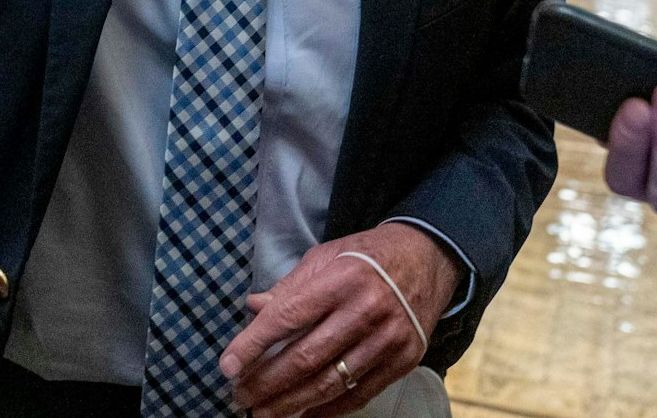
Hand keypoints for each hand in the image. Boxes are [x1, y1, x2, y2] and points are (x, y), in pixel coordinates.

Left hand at [221, 223, 452, 417]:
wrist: (428, 258)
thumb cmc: (369, 255)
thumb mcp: (326, 256)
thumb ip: (290, 286)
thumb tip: (253, 308)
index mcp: (341, 278)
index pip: (288, 317)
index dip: (253, 345)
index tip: (228, 366)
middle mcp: (366, 309)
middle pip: (306, 357)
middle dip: (267, 382)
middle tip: (241, 396)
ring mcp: (388, 338)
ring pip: (330, 382)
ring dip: (291, 402)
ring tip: (264, 412)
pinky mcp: (404, 359)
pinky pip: (359, 393)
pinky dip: (328, 408)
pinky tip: (304, 414)